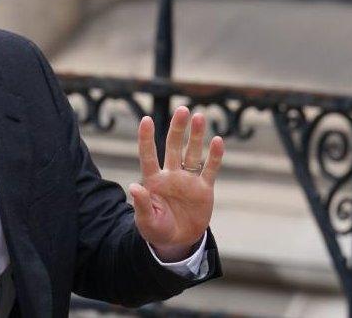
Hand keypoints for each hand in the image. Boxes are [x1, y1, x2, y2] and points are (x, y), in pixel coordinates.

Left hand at [128, 107, 223, 261]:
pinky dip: (214, 156)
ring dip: (196, 136)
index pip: (148, 156)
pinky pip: (210, 169)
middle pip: (173, 147)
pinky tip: (217, 141)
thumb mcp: (147, 221)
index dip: (146, 138)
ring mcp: (188, 180)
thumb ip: (142, 205)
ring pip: (192, 153)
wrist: (178, 242)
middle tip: (182, 110)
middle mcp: (171, 175)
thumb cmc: (157, 230)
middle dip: (178, 129)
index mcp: (153, 181)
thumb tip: (134, 188)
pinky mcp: (204, 189)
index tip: (146, 119)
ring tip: (199, 116)